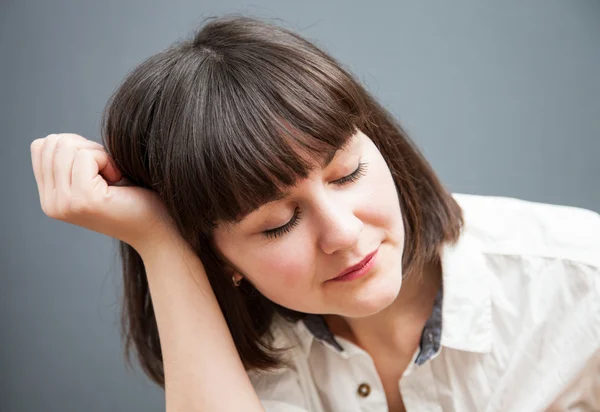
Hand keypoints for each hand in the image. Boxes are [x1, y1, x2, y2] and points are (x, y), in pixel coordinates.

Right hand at [30, 133, 174, 252]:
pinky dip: (107, 160)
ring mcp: (64, 203)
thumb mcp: (92, 177)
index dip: (74, 146)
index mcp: (50, 198)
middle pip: (52, 143)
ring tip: (114, 177)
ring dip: (98, 154)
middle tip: (108, 171)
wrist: (159, 226)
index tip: (97, 166)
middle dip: (86, 148)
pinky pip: (86, 156)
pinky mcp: (83, 199)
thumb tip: (56, 139)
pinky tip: (119, 179)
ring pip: (67, 147)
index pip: (41, 147)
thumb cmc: (134, 196)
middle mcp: (51, 204)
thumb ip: (69, 162)